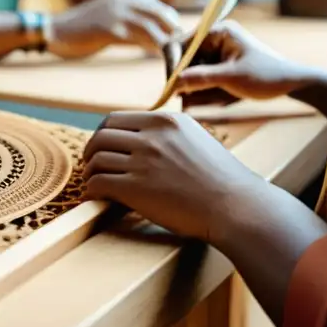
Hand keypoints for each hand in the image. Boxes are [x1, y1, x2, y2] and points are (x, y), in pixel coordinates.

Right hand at [46, 0, 181, 58]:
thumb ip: (126, 28)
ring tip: (175, 63)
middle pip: (161, 15)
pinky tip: (157, 63)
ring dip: (168, 47)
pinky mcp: (108, 29)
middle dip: (176, 34)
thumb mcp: (106, 24)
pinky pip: (139, 41)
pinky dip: (152, 52)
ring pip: (153, 28)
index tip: (179, 43)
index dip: (172, 25)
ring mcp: (115, 14)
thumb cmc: (78, 33)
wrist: (51, 31)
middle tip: (182, 54)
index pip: (158, 8)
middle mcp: (122, 2)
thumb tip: (148, 41)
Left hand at [83, 111, 264, 241]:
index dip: (102, 133)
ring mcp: (143, 161)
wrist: (237, 207)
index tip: (101, 146)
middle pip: (101, 136)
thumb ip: (169, 135)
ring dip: (89, 171)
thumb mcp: (196, 139)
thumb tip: (143, 138)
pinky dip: (91, 189)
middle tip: (90, 163)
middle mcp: (152, 136)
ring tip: (91, 181)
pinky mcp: (136, 187)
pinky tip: (94, 196)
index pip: (116, 119)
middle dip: (91, 150)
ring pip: (96, 158)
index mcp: (166, 121)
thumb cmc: (223, 180)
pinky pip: (99, 182)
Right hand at [173, 21, 310, 106]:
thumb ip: (201, 78)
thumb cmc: (266, 76)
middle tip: (176, 98)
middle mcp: (214, 37)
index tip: (170, 86)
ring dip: (188, 85)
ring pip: (191, 67)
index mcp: (217, 31)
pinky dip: (197, 87)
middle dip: (180, 77)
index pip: (182, 44)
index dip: (173, 64)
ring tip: (188, 102)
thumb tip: (174, 83)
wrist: (293, 84)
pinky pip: (200, 74)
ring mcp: (217, 50)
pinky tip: (196, 100)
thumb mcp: (232, 78)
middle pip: (184, 56)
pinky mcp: (219, 63)